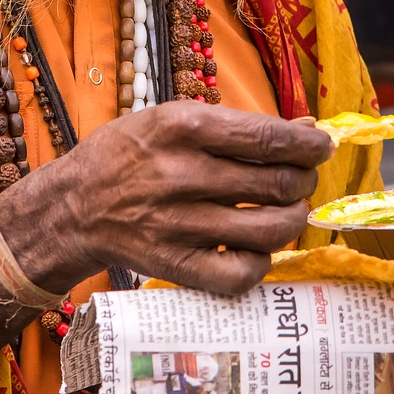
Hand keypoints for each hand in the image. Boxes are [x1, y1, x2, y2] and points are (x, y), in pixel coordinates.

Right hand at [0, 100, 333, 296]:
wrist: (72, 206)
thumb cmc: (129, 154)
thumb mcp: (173, 119)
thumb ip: (238, 126)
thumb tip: (307, 127)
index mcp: (181, 127)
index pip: (268, 138)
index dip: (308, 144)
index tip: (321, 145)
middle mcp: (180, 174)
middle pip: (278, 183)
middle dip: (303, 181)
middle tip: (299, 180)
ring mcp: (176, 224)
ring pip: (270, 230)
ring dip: (292, 221)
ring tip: (284, 212)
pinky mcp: (173, 264)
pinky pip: (240, 273)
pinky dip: (260, 263)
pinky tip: (254, 248)